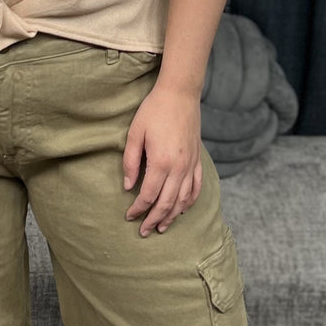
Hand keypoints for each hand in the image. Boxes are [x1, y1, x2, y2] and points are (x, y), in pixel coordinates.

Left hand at [122, 84, 202, 236]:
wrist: (180, 94)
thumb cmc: (153, 110)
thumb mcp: (135, 133)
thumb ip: (131, 162)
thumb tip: (128, 186)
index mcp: (161, 162)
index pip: (148, 195)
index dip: (138, 209)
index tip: (129, 217)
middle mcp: (179, 168)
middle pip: (166, 203)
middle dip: (154, 219)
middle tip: (144, 231)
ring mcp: (190, 164)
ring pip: (183, 199)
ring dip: (172, 216)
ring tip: (162, 227)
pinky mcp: (197, 159)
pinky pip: (196, 187)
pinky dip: (189, 202)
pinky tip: (182, 209)